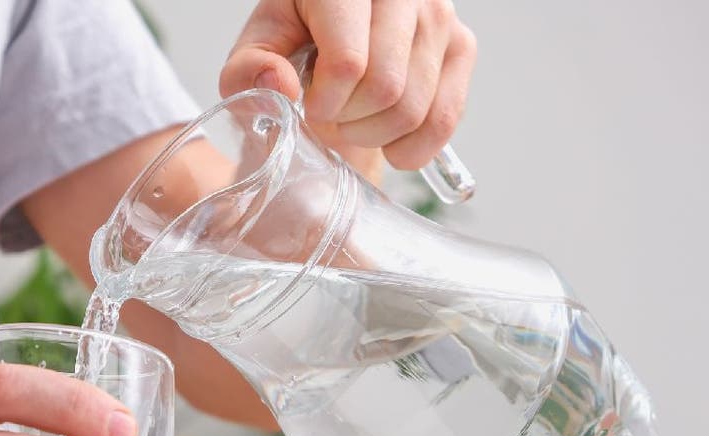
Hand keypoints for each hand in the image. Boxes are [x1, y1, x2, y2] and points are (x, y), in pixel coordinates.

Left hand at [221, 0, 476, 169]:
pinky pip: (444, 119)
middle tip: (332, 115)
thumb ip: (248, 70)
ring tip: (353, 120)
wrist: (335, 47)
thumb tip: (278, 84)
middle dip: (349, 121)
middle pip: (384, 88)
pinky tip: (387, 140)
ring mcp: (438, 15)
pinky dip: (411, 148)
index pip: (348, 62)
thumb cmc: (294, 46)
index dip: (326, 103)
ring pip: (413, 108)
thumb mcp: (257, 53)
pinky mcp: (461, 45)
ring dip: (374, 134)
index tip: (310, 107)